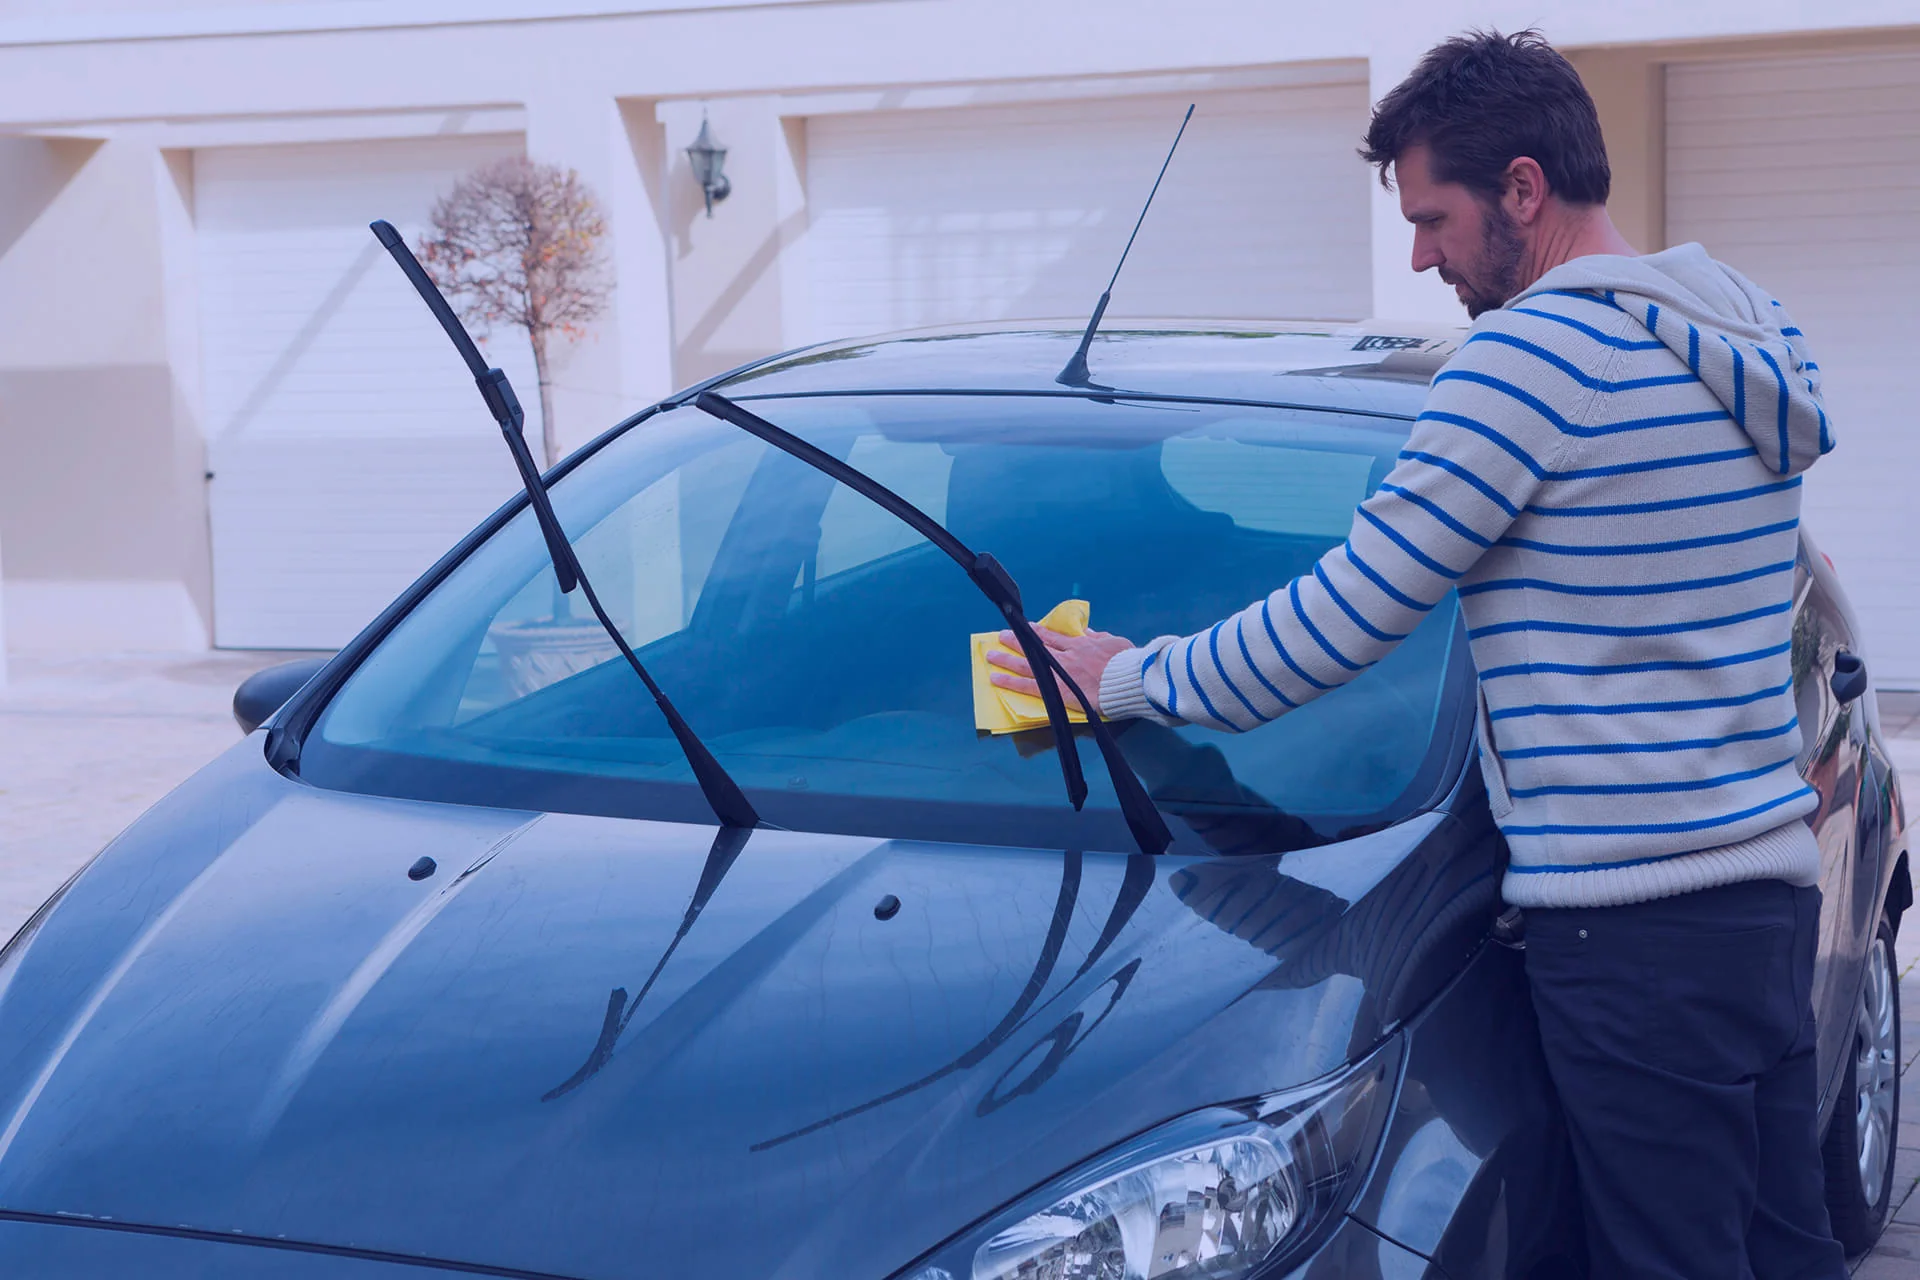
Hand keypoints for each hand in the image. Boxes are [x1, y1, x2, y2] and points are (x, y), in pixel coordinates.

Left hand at [986, 624, 1133, 716]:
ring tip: (991, 656)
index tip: (1024, 627)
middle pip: (1035, 647)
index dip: (1036, 632)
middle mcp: (1066, 657)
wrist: (1128, 680)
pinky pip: (1030, 686)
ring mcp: (1059, 673)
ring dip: (1007, 660)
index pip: (1052, 636)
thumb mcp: (1114, 642)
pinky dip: (1012, 682)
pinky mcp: (1057, 691)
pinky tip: (997, 679)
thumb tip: (1088, 632)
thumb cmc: (1126, 662)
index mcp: (1080, 645)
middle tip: (1000, 637)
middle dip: (1017, 642)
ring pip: (1027, 664)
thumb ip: (1099, 638)